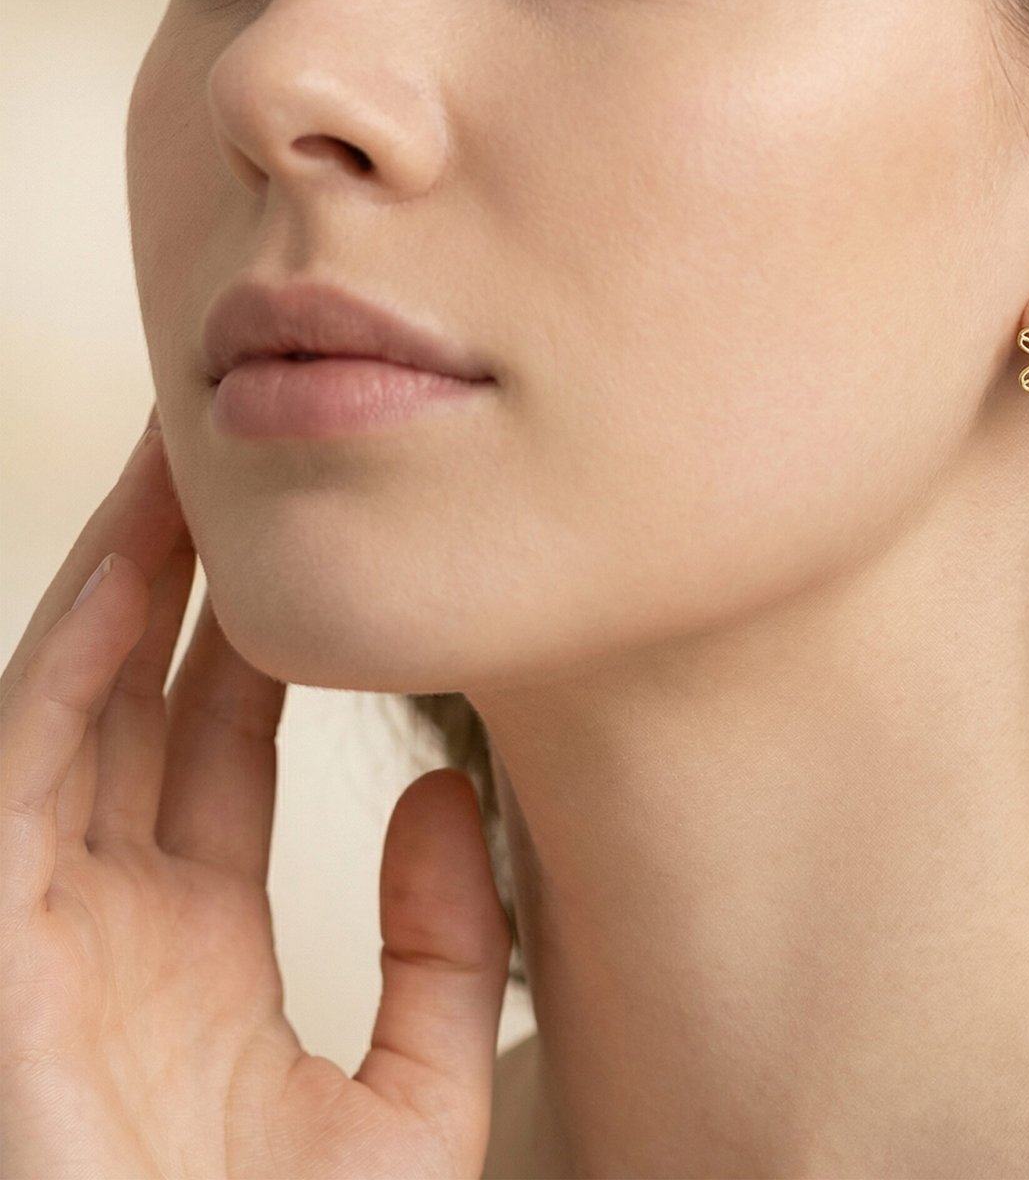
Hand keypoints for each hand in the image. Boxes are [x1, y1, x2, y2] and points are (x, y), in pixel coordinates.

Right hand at [0, 410, 511, 1178]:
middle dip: (184, 576)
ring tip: (185, 462)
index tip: (309, 544)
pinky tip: (134, 567)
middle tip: (238, 458)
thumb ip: (444, 948)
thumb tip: (452, 789)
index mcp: (194, 952)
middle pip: (141, 702)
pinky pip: (29, 767)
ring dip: (124, 579)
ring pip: (76, 704)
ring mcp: (44, 928)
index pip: (218, 749)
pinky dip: (72, 661)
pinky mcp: (0, 945)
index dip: (257, 640)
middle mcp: (108, 921)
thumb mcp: (411, 1101)